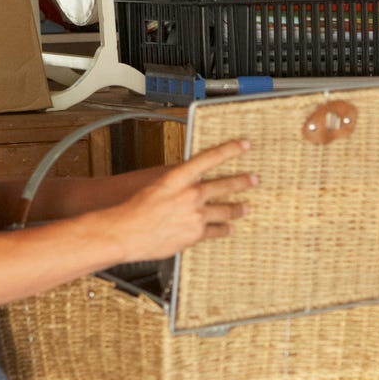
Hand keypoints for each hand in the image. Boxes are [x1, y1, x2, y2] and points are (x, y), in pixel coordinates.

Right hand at [104, 141, 256, 262]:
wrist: (124, 233)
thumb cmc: (134, 211)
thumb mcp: (155, 187)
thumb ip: (176, 183)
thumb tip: (189, 180)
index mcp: (178, 178)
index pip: (209, 158)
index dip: (229, 150)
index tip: (244, 145)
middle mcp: (190, 195)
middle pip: (223, 185)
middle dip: (242, 182)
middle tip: (254, 179)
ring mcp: (196, 215)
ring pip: (225, 210)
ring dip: (237, 209)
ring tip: (246, 208)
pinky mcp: (196, 234)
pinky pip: (216, 231)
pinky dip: (224, 229)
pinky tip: (229, 229)